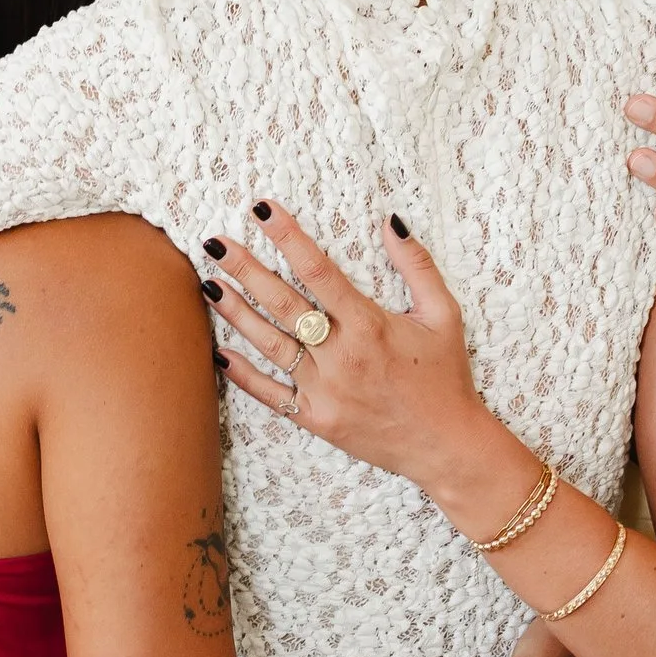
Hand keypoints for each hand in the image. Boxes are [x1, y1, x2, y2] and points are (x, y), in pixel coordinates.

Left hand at [203, 202, 501, 494]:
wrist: (446, 446)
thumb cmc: (446, 377)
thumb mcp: (443, 315)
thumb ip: (417, 266)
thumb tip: (391, 221)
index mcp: (370, 325)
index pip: (318, 270)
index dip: (288, 236)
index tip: (263, 210)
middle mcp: (341, 355)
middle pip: (283, 303)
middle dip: (246, 269)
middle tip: (215, 243)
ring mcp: (325, 390)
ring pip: (270, 344)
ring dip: (236, 313)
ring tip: (208, 284)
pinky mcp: (317, 418)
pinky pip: (271, 394)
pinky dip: (243, 374)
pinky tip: (219, 352)